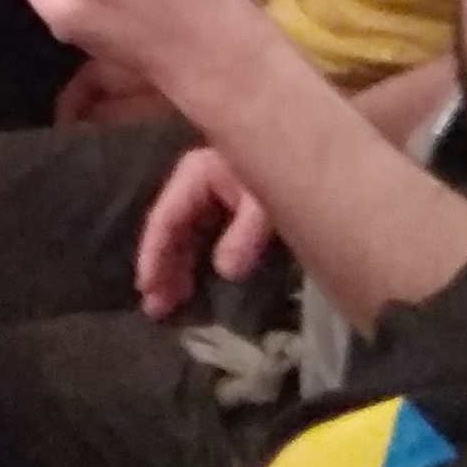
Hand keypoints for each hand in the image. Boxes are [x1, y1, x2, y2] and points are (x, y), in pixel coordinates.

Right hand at [134, 147, 275, 319]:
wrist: (318, 157)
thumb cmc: (290, 169)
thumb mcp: (267, 203)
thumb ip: (245, 235)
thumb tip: (226, 272)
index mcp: (196, 174)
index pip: (165, 219)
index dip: (154, 256)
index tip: (148, 289)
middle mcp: (197, 181)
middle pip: (171, 229)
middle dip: (162, 268)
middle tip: (156, 309)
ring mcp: (212, 193)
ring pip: (185, 235)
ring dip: (177, 269)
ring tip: (172, 304)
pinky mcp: (229, 204)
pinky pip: (203, 236)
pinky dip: (195, 261)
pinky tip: (195, 284)